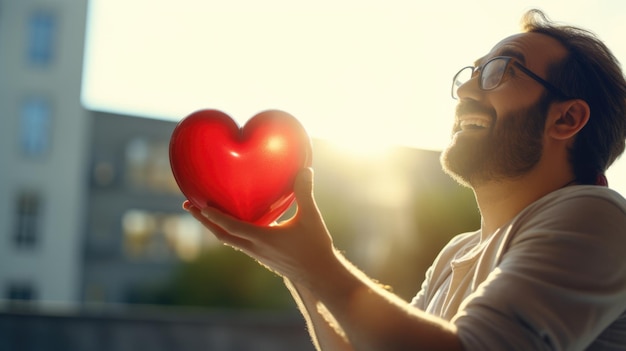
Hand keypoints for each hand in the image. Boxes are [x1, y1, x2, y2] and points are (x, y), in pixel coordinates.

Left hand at [183, 167, 337, 284]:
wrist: (320, 277)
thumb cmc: (316, 248)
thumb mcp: (311, 218)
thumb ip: (305, 193)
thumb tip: (304, 169)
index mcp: (263, 239)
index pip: (231, 227)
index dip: (213, 216)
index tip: (198, 206)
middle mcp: (255, 248)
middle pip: (221, 235)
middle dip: (204, 221)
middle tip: (188, 206)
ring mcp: (257, 254)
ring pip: (229, 240)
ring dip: (214, 227)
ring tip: (205, 213)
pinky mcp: (263, 257)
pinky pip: (239, 243)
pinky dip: (229, 232)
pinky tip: (234, 223)